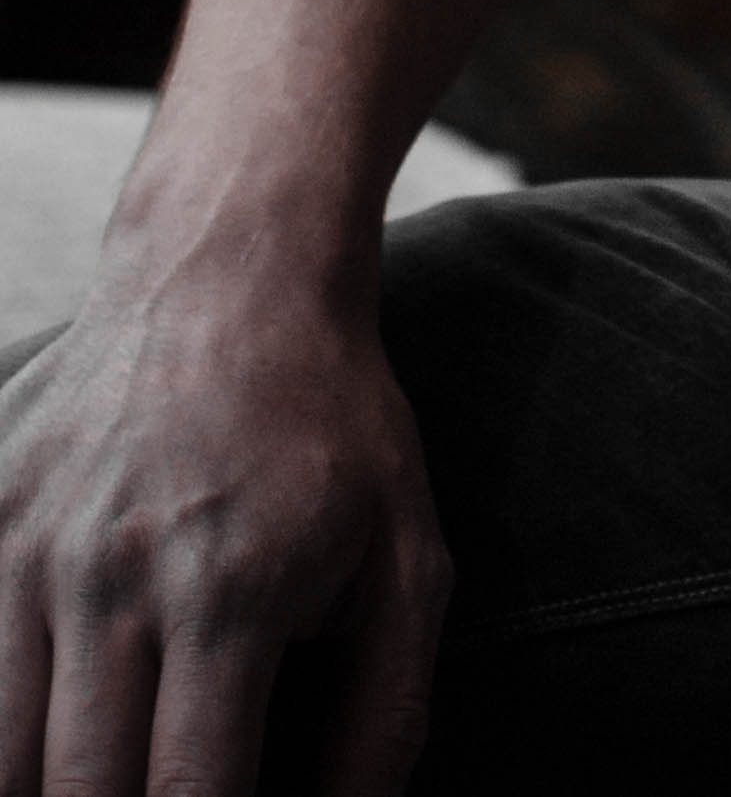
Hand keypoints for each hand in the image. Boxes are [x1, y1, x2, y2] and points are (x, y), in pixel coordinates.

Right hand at [0, 262, 446, 796]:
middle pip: (77, 796)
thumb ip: (387, 718)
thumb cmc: (332, 423)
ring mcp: (28, 550)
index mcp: (228, 592)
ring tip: (118, 762)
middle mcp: (112, 577)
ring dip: (55, 784)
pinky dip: (10, 726)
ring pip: (4, 759)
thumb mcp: (407, 554)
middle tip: (170, 787)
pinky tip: (62, 726)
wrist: (228, 269)